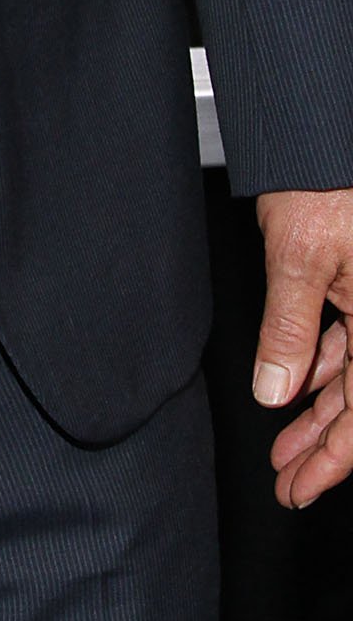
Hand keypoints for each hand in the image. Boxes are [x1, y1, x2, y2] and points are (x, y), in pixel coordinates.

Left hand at [254, 189, 352, 505]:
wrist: (323, 133)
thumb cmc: (322, 181)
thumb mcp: (299, 259)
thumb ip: (289, 330)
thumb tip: (275, 392)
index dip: (336, 456)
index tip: (301, 487)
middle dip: (325, 446)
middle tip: (290, 482)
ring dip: (320, 411)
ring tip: (285, 447)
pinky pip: (350, 342)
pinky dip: (321, 367)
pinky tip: (295, 386)